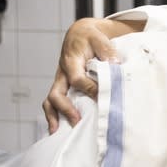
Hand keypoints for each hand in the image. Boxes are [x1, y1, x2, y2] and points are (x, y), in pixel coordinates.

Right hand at [42, 18, 143, 132]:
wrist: (79, 34)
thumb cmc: (90, 38)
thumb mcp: (99, 38)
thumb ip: (106, 50)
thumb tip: (115, 64)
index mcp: (71, 62)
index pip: (77, 80)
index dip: (89, 89)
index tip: (102, 97)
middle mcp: (62, 74)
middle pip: (56, 94)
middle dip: (65, 109)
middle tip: (77, 121)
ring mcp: (61, 81)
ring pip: (51, 100)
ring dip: (54, 116)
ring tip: (59, 132)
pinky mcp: (63, 87)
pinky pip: (54, 102)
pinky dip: (55, 115)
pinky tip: (59, 128)